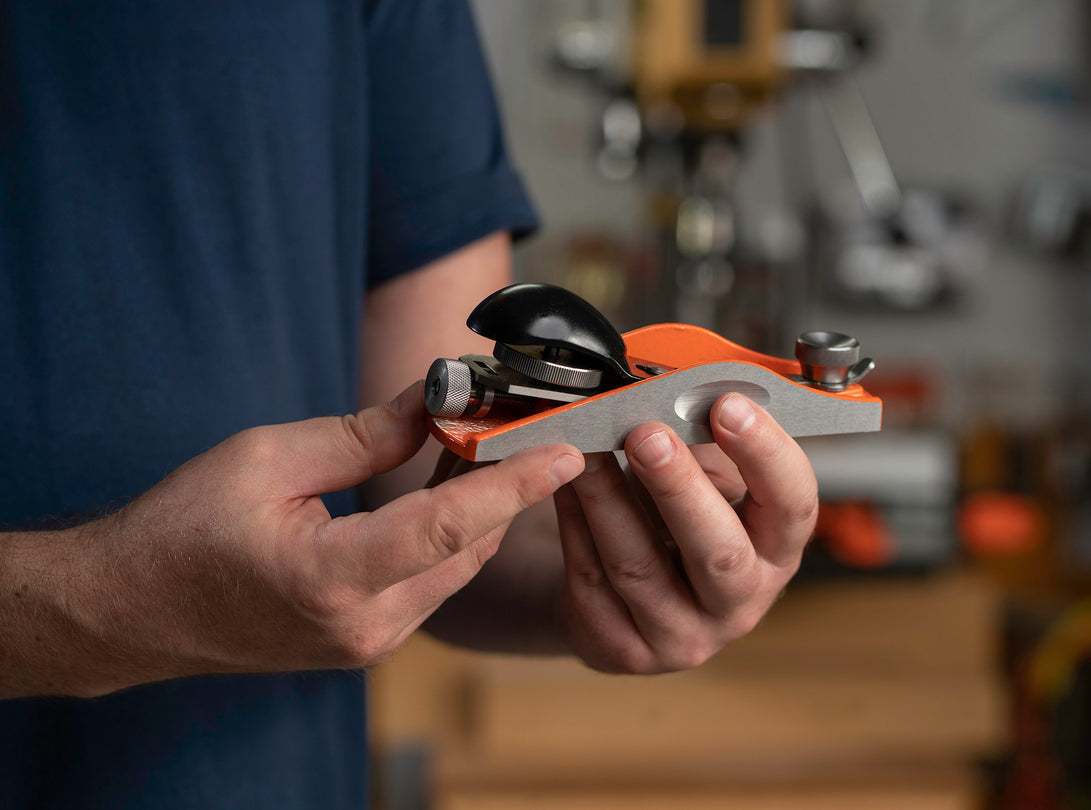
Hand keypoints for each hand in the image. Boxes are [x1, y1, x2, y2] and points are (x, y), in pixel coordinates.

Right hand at [4, 383, 582, 696]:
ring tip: (480, 443)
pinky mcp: (366, 641)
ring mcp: (368, 643)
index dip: (514, 485)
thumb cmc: (181, 531)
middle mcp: (363, 626)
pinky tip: (445, 487)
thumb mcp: (267, 458)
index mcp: (331, 580)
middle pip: (468, 546)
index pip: (448, 526)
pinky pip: (432, 581)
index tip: (567, 452)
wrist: (130, 610)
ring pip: (457, 567)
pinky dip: (449, 535)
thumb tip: (435, 402)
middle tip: (518, 422)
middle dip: (503, 484)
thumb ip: (363, 434)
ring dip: (478, 509)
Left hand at [553, 393, 816, 672]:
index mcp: (775, 552)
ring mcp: (683, 635)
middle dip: (679, 487)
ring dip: (607, 499)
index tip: (728, 406)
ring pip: (639, 566)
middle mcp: (740, 603)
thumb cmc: (675, 529)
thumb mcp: (708, 487)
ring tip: (586, 451)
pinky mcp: (625, 649)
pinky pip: (592, 582)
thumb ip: (706, 449)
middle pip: (719, 551)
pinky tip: (563, 488)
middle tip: (646, 434)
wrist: (626, 602)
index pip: (792, 505)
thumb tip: (681, 400)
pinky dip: (574, 526)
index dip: (765, 454)